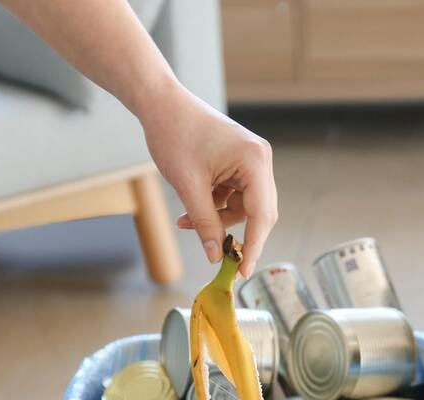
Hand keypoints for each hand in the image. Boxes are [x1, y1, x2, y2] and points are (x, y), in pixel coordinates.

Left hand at [138, 84, 276, 274]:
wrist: (161, 103)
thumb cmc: (174, 135)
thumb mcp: (188, 186)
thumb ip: (206, 223)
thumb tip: (216, 256)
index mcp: (254, 161)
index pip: (262, 215)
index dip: (254, 246)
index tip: (244, 271)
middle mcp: (260, 160)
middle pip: (258, 212)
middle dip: (232, 231)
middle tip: (216, 254)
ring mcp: (251, 160)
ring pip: (243, 206)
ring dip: (218, 219)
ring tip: (187, 221)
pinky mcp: (240, 162)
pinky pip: (234, 195)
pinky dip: (215, 206)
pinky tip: (192, 207)